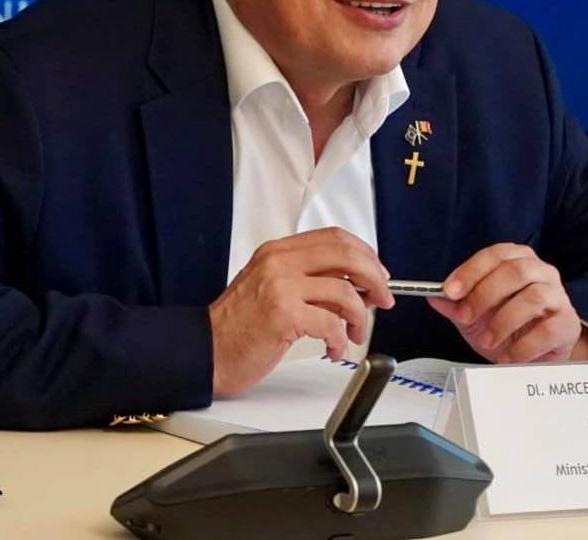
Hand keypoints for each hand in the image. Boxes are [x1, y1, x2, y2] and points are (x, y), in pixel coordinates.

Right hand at [208, 228, 396, 394]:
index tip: (377, 274)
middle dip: (374, 277)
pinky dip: (340, 338)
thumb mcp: (272, 289)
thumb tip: (355, 286)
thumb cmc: (237, 326)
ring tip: (353, 333)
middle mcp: (278, 263)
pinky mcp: (282, 314)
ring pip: (344, 291)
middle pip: (346, 254)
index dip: (364, 254)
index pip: (334, 238)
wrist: (205, 350)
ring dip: (359, 316)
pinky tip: (334, 347)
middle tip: (382, 298)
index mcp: (277, 252)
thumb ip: (309, 282)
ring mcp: (280, 287)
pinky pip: (330, 322)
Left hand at [427, 242, 587, 363]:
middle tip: (466, 317)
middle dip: (485, 294)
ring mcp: (558, 296)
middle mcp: (541, 272)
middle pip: (516, 271)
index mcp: (518, 260)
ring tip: (488, 341)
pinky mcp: (567, 323)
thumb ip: (455, 306)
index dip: (471, 271)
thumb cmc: (507, 328)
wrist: (536, 354)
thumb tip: (433, 297)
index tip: (450, 291)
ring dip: (504, 321)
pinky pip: (547, 329)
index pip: (495, 255)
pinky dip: (523, 346)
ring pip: (533, 298)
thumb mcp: (475, 316)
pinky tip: (508, 356)